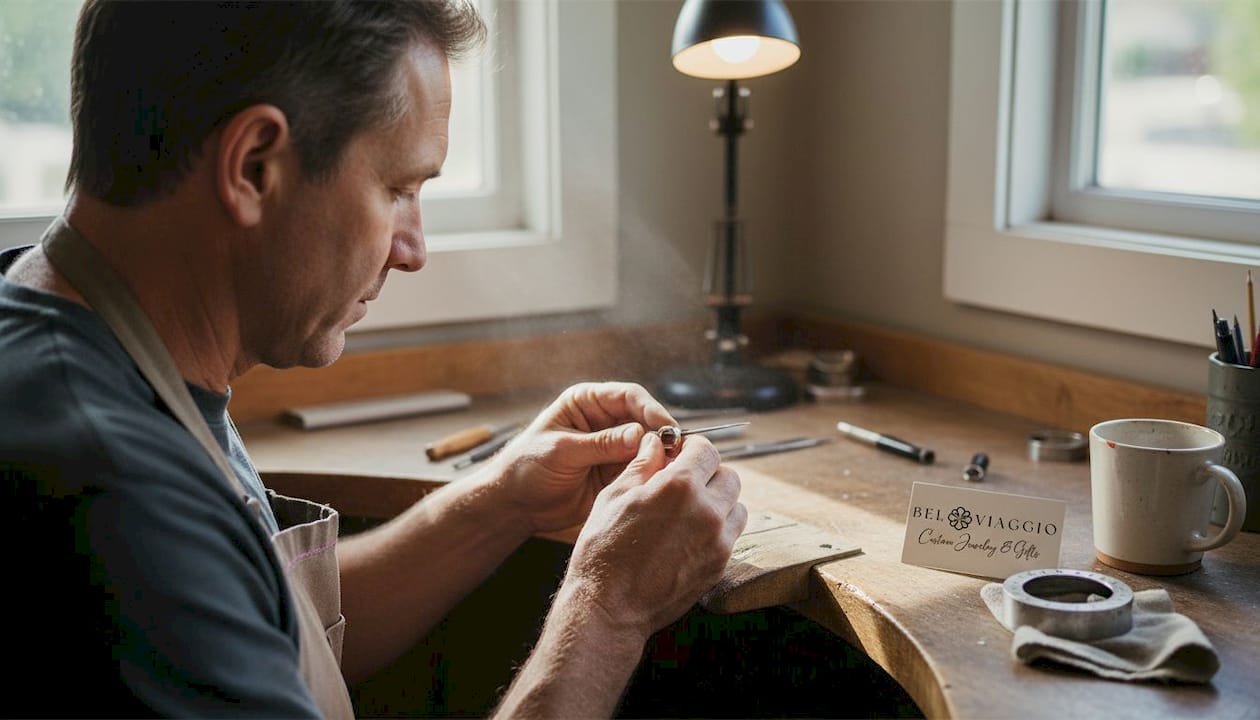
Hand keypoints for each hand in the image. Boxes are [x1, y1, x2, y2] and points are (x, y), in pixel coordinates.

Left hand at [492, 382, 676, 533]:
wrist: (515, 504)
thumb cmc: (526, 467)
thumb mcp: (562, 451)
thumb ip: (600, 443)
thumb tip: (639, 434)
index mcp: (587, 402)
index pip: (628, 397)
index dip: (651, 409)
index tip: (666, 428)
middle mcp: (604, 421)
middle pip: (645, 420)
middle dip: (661, 434)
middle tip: (676, 452)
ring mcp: (613, 448)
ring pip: (648, 446)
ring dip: (660, 456)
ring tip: (672, 469)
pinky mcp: (616, 472)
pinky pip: (641, 469)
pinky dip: (652, 474)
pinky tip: (659, 482)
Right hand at [562, 431, 746, 641]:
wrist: (611, 607)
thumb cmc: (604, 550)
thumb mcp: (614, 496)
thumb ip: (642, 465)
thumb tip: (656, 443)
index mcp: (680, 486)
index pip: (706, 450)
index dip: (693, 447)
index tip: (682, 453)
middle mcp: (707, 510)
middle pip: (728, 476)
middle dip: (708, 474)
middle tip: (685, 482)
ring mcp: (718, 540)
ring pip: (736, 506)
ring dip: (718, 502)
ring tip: (690, 511)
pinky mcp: (720, 565)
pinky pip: (731, 535)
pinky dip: (718, 528)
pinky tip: (690, 535)